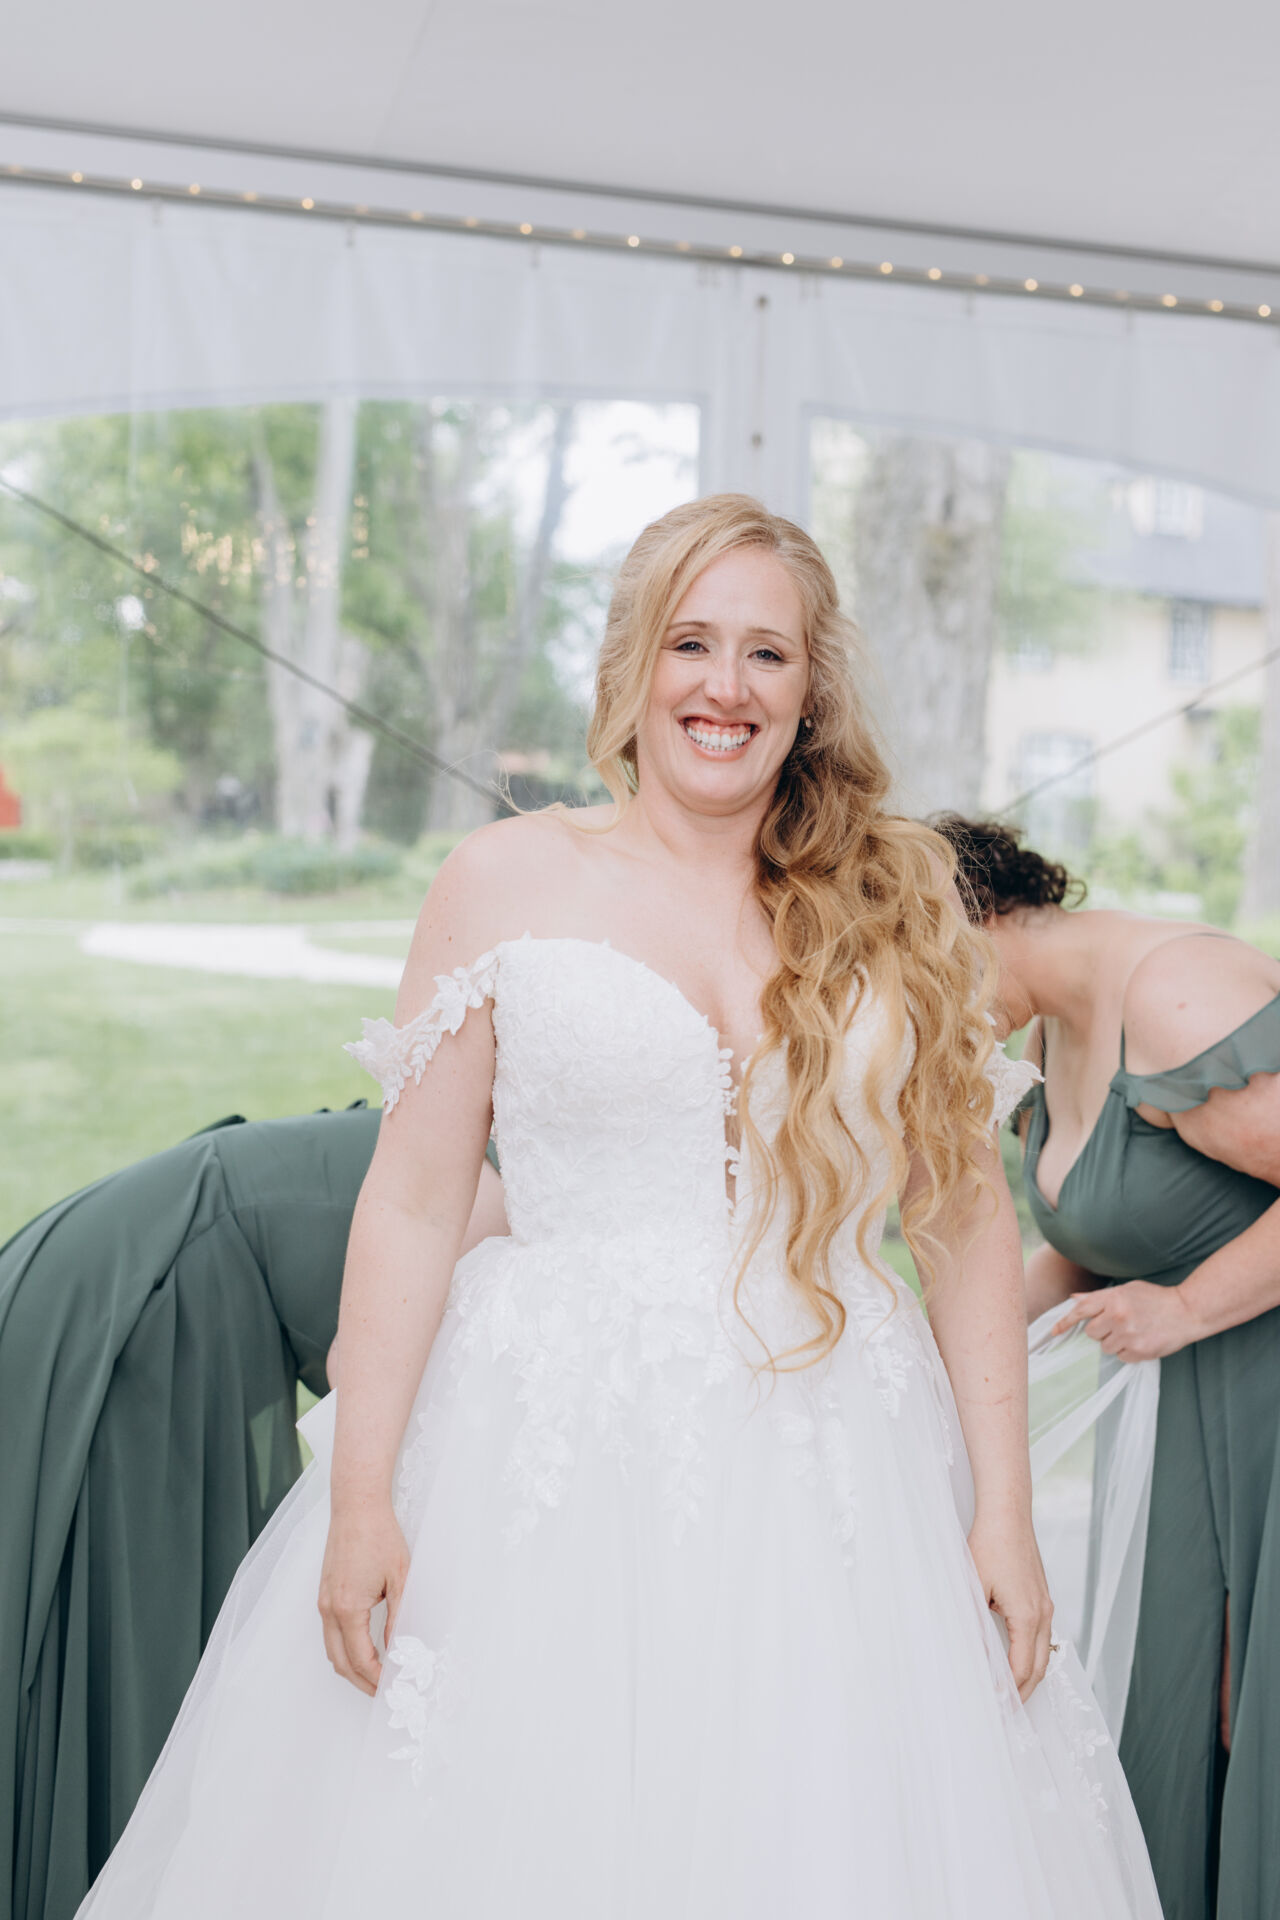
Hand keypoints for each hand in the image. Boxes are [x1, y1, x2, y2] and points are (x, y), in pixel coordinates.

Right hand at [318, 1503, 409, 1695]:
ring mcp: (323, 1601)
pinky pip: (329, 1633)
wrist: (356, 1507)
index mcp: (348, 1608)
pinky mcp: (324, 1594)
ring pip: (331, 1650)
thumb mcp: (401, 1579)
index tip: (393, 1688)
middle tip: (383, 1691)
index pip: (360, 1659)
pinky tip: (363, 1649)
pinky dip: (344, 1649)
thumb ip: (399, 1618)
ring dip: (350, 1667)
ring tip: (375, 1675)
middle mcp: (329, 1608)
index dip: (376, 1679)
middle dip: (361, 1682)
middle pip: (340, 1663)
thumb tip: (400, 1649)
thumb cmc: (380, 1537)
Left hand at [968, 1510, 1053, 1702]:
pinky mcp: (1042, 1596)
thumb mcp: (974, 1587)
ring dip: (1030, 1675)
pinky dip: (1033, 1655)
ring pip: (1043, 1652)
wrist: (1008, 1515)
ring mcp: (1046, 1604)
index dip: (1009, 1692)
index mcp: (1027, 1616)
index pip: (1022, 1669)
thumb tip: (974, 1657)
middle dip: (1024, 1693)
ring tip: (1012, 1693)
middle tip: (1007, 1712)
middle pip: (1039, 1667)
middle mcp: (1043, 1614)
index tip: (995, 1707)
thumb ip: (975, 1625)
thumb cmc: (989, 1546)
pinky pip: (1042, 1635)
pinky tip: (1018, 1659)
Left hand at [1051, 1280, 1197, 1359]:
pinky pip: (1121, 1358)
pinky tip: (1142, 1341)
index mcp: (1114, 1298)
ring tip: (1134, 1331)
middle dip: (1101, 1331)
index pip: (1081, 1310)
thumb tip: (1075, 1299)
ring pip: (1105, 1347)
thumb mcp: (1128, 1290)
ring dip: (1115, 1342)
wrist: (1188, 1311)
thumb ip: (1100, 1297)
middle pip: (1091, 1333)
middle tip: (1118, 1324)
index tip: (1054, 1332)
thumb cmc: (1156, 1298)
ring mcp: (1128, 1335)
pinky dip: (1129, 1352)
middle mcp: (1118, 1316)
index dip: (1065, 1321)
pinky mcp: (1139, 1351)